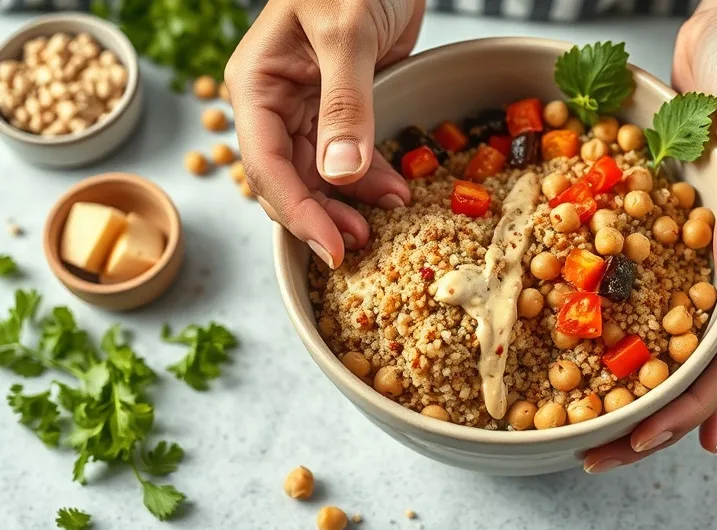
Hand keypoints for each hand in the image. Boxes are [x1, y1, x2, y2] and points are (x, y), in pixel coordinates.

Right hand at [225, 0, 424, 267]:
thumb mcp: (347, 33)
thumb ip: (344, 103)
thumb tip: (341, 173)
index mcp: (258, 84)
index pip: (266, 165)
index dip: (297, 212)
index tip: (330, 249)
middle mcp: (277, 102)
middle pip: (289, 179)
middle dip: (323, 215)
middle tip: (362, 243)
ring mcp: (309, 107)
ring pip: (321, 175)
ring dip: (352, 203)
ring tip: (388, 218)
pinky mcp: (343, 108)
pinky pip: (350, 157)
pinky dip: (372, 178)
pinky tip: (398, 191)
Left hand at [584, 1, 716, 471]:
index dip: (701, 399)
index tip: (657, 438)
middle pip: (711, 358)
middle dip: (665, 412)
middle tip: (611, 454)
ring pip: (686, 334)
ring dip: (651, 383)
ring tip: (610, 427)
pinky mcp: (688, 223)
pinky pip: (662, 287)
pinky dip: (641, 326)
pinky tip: (616, 352)